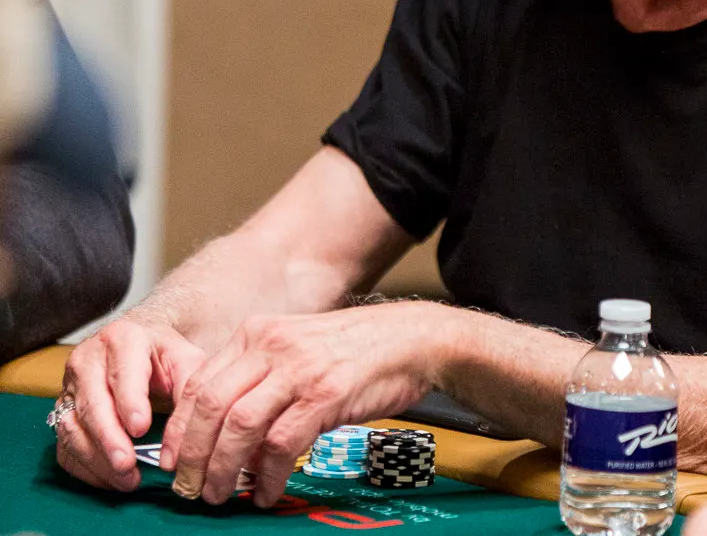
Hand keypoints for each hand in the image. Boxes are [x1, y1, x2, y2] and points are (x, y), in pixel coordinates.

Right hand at [56, 317, 206, 490]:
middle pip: (93, 404)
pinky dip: (85, 467)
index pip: (123, 374)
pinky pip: (65, 446)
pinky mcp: (61, 412)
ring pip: (73, 428)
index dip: (130, 402)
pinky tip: (110, 479)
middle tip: (128, 464)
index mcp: (122, 339)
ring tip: (126, 479)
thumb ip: (189, 389)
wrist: (136, 345)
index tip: (141, 429)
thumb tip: (187, 435)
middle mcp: (88, 360)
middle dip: (110, 438)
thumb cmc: (163, 355)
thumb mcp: (184, 359)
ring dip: (98, 459)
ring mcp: (69, 387)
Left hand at [160, 302, 437, 508]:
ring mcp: (300, 369)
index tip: (172, 461)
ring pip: (239, 426)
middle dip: (192, 455)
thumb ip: (260, 377)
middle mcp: (273, 345)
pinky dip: (269, 475)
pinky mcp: (326, 393)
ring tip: (221, 495)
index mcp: (258, 333)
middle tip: (189, 488)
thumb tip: (223, 430)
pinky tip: (268, 490)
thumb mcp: (297, 349)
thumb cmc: (357, 349)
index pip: (198, 382)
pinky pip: (282, 443)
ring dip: (223, 470)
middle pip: (210, 406)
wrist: (412, 339)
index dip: (178, 429)